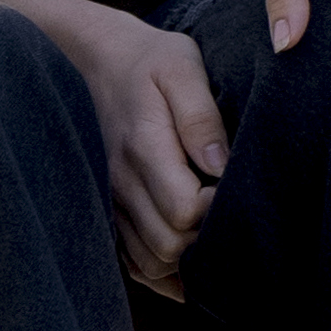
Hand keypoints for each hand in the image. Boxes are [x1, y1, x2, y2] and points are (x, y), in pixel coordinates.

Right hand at [0, 0, 228, 286]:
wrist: (93, 59)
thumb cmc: (149, 60)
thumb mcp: (182, 68)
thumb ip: (202, 117)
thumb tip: (222, 164)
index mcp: (143, 148)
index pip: (184, 212)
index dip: (219, 212)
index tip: (237, 189)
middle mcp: (120, 183)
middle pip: (168, 247)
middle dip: (207, 242)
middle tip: (233, 215)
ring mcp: (108, 200)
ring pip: (148, 263)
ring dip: (186, 263)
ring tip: (216, 235)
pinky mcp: (105, 209)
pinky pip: (128, 260)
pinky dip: (160, 270)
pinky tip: (189, 260)